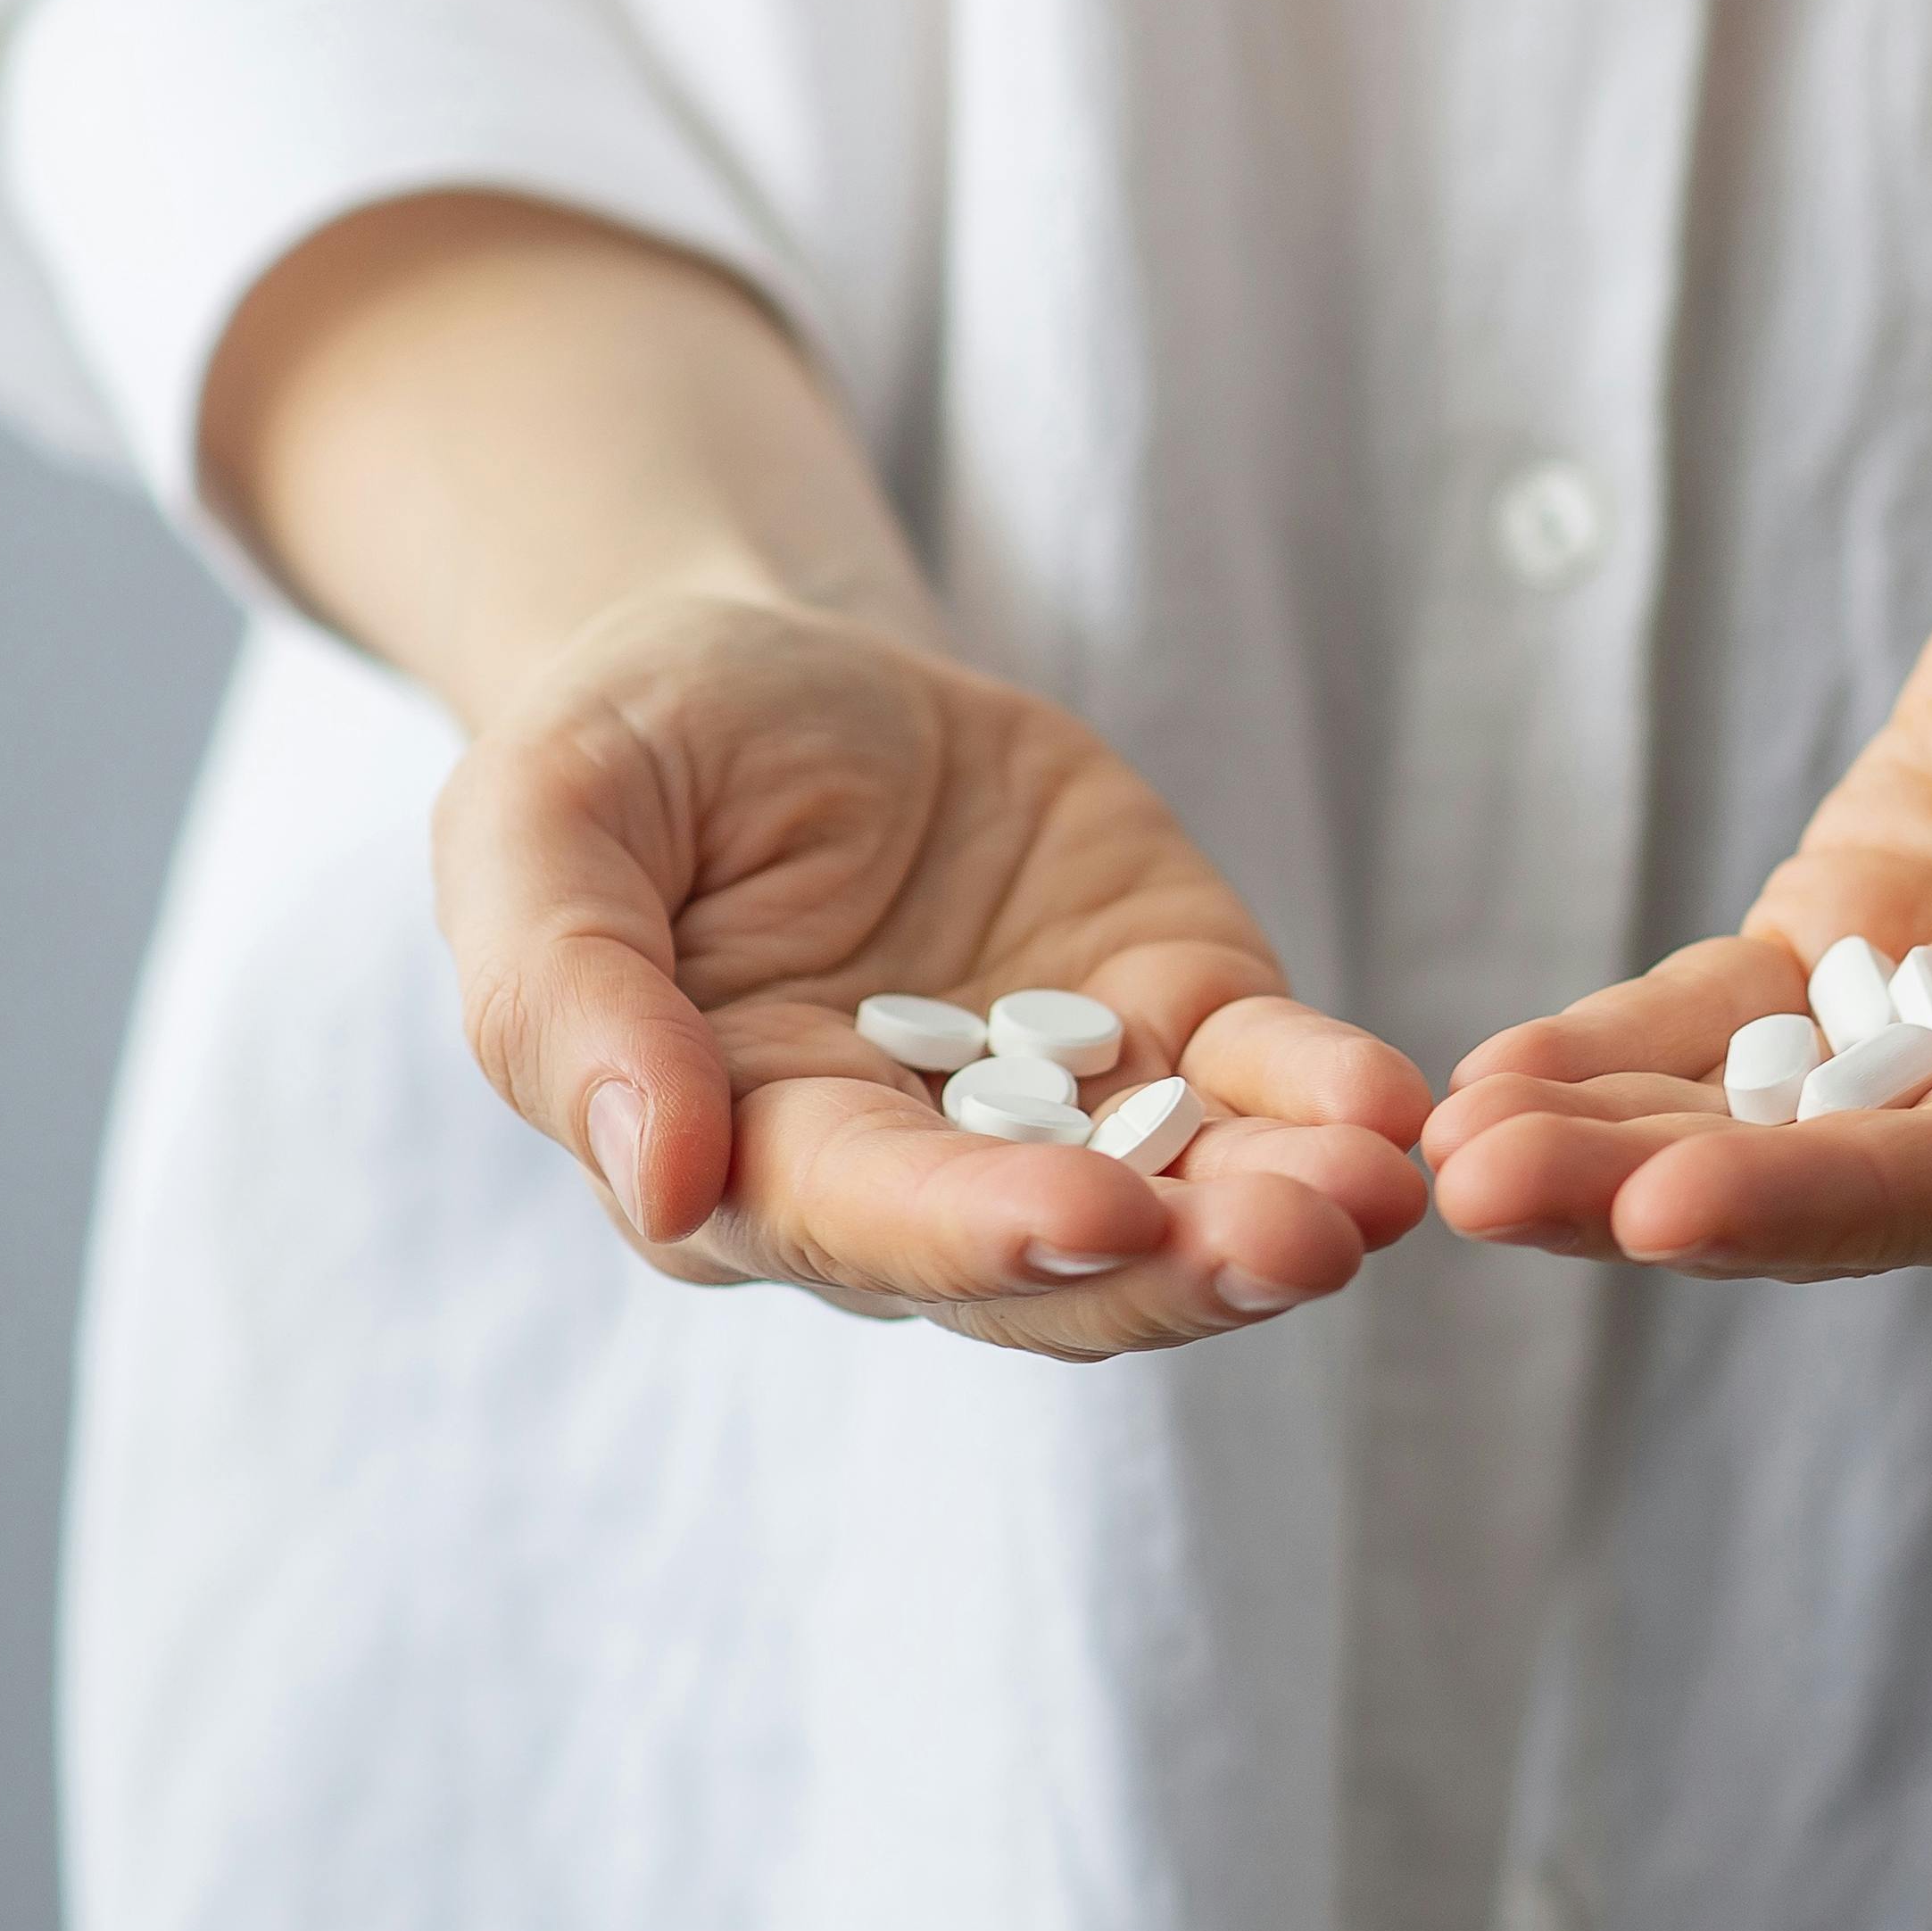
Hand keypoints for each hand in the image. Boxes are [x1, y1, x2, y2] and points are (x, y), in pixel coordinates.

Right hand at [437, 590, 1430, 1354]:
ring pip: (1182, 1204)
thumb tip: (659, 1181)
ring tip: (1377, 1189)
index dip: (982, 1235)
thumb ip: (569, 997)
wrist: (773, 665)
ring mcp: (1064, 1110)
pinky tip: (1390, 1105)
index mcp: (747, 1158)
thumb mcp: (541, 821)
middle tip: (1301, 1241)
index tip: (1092, 1220)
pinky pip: (1259, 1082)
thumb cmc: (629, 750)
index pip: (870, 1227)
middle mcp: (918, 1175)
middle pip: (1057, 1265)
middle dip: (1181, 1262)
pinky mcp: (1170, 1019)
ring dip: (1284, 1211)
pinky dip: (1326, 1098)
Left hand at [1424, 420, 1931, 1275]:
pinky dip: (1626, 1043)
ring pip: (1773, 1104)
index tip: (1663, 1206)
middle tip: (1478, 1194)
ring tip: (1448, 1156)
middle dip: (1663, 1188)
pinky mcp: (1885, 913)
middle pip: (1856, 1174)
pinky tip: (1499, 1077)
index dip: (1830, 1197)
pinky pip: (1741, 1004)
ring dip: (1613, 1137)